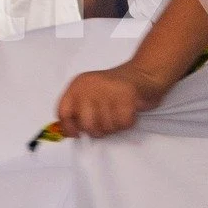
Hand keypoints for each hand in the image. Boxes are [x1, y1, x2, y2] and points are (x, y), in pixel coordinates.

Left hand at [54, 60, 170, 138]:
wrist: (143, 72)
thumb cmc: (115, 88)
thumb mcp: (90, 93)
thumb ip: (78, 110)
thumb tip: (68, 132)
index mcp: (78, 85)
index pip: (64, 112)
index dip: (68, 127)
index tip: (77, 134)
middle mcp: (90, 87)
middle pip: (86, 125)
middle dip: (97, 130)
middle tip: (106, 122)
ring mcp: (108, 91)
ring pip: (106, 127)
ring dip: (114, 126)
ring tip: (118, 112)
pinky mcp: (126, 97)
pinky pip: (122, 124)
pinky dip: (127, 122)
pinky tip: (129, 111)